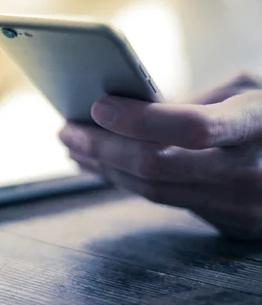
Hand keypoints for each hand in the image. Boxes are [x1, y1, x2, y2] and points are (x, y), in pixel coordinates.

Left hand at [59, 73, 261, 239]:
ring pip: (152, 191)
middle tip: (67, 128)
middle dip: (102, 147)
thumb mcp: (248, 88)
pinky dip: (126, 180)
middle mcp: (249, 173)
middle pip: (157, 167)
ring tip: (74, 146)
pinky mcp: (228, 222)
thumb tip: (128, 112)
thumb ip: (194, 100)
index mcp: (260, 125)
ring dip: (104, 167)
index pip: (194, 127)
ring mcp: (239, 205)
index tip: (98, 105)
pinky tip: (102, 164)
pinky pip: (163, 200)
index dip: (141, 119)